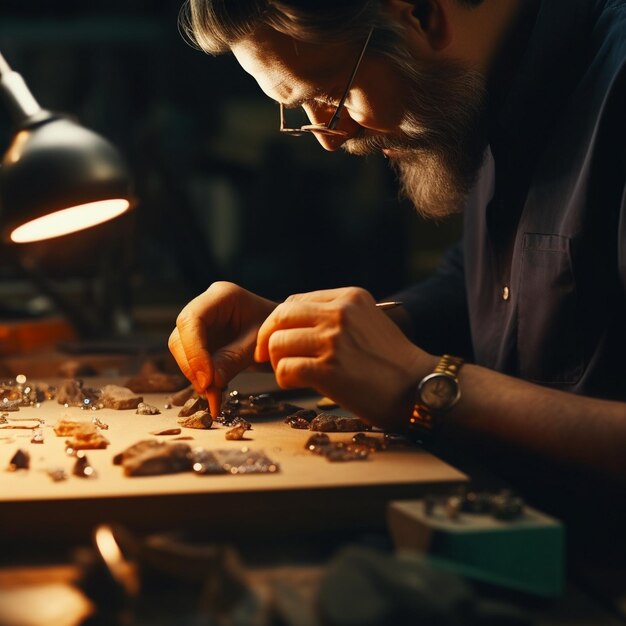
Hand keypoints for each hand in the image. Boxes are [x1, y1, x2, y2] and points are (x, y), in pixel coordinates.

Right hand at [169, 281, 276, 415]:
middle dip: (192, 366)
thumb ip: (234, 359)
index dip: (194, 351)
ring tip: (213, 394)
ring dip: (193, 375)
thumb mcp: (258, 345)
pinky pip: (190, 360)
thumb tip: (210, 382)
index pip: (193, 320)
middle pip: (181, 335)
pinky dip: (199, 378)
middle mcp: (205, 306)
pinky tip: (214, 392)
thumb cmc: (275, 332)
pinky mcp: (201, 341)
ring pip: (180, 350)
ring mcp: (200, 324)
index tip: (206, 380)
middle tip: (208, 390)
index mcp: (222, 296)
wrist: (282, 333)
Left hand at [255, 287, 434, 428]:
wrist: (419, 388)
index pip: (294, 302)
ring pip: (278, 343)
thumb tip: (293, 325)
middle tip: (266, 357)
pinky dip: (284, 378)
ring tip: (290, 373)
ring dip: (277, 362)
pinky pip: (285, 369)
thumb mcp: (367, 322)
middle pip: (280, 318)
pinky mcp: (329, 369)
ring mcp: (334, 340)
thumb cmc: (391, 361)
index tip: (276, 340)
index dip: (278, 322)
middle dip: (268, 339)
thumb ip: (336, 316)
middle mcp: (340, 313)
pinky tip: (296, 383)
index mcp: (349, 297)